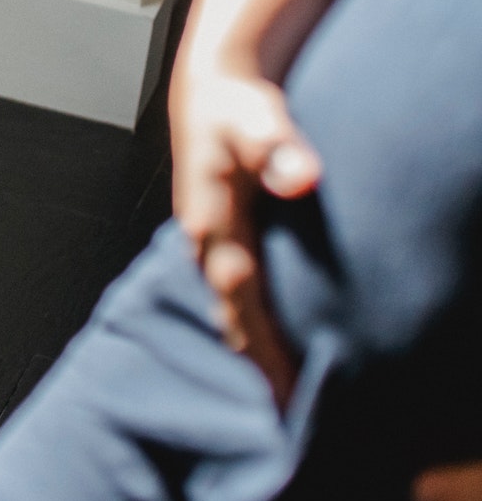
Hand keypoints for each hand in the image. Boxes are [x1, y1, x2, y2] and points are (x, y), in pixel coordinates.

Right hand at [170, 70, 321, 406]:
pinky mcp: (215, 239)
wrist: (208, 87)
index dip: (259, 345)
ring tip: (273, 392)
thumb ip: (278, 147)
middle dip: (251, 362)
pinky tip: (264, 340)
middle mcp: (200, 241)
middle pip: (226, 314)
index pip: (237, 296)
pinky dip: (246, 322)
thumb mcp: (257, 118)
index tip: (281, 389)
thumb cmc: (235, 104)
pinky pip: (230, 291)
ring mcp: (204, 242)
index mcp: (207, 222)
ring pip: (225, 306)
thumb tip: (300, 177)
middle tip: (282, 412)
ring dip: (247, 347)